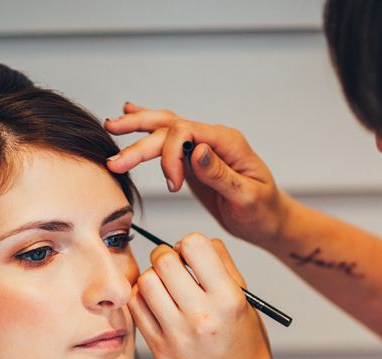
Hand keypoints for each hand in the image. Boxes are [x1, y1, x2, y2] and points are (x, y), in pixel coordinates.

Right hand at [106, 102, 291, 248]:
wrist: (269, 219)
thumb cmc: (262, 211)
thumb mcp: (246, 197)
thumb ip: (220, 173)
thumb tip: (196, 151)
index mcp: (226, 143)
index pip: (185, 133)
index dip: (169, 156)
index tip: (172, 186)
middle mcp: (213, 139)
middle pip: (169, 127)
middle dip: (139, 140)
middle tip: (115, 159)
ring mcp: (202, 147)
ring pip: (165, 127)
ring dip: (137, 126)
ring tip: (112, 125)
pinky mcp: (193, 159)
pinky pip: (168, 139)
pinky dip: (148, 129)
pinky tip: (132, 115)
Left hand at [128, 231, 285, 358]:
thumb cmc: (245, 343)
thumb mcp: (246, 302)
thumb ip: (220, 268)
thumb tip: (188, 243)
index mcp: (229, 300)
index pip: (195, 244)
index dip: (190, 244)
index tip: (192, 256)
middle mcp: (201, 317)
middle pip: (164, 260)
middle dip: (166, 256)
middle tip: (173, 267)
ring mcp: (176, 335)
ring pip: (145, 282)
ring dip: (152, 278)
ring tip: (165, 288)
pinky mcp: (159, 349)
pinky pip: (136, 307)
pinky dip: (142, 299)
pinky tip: (156, 304)